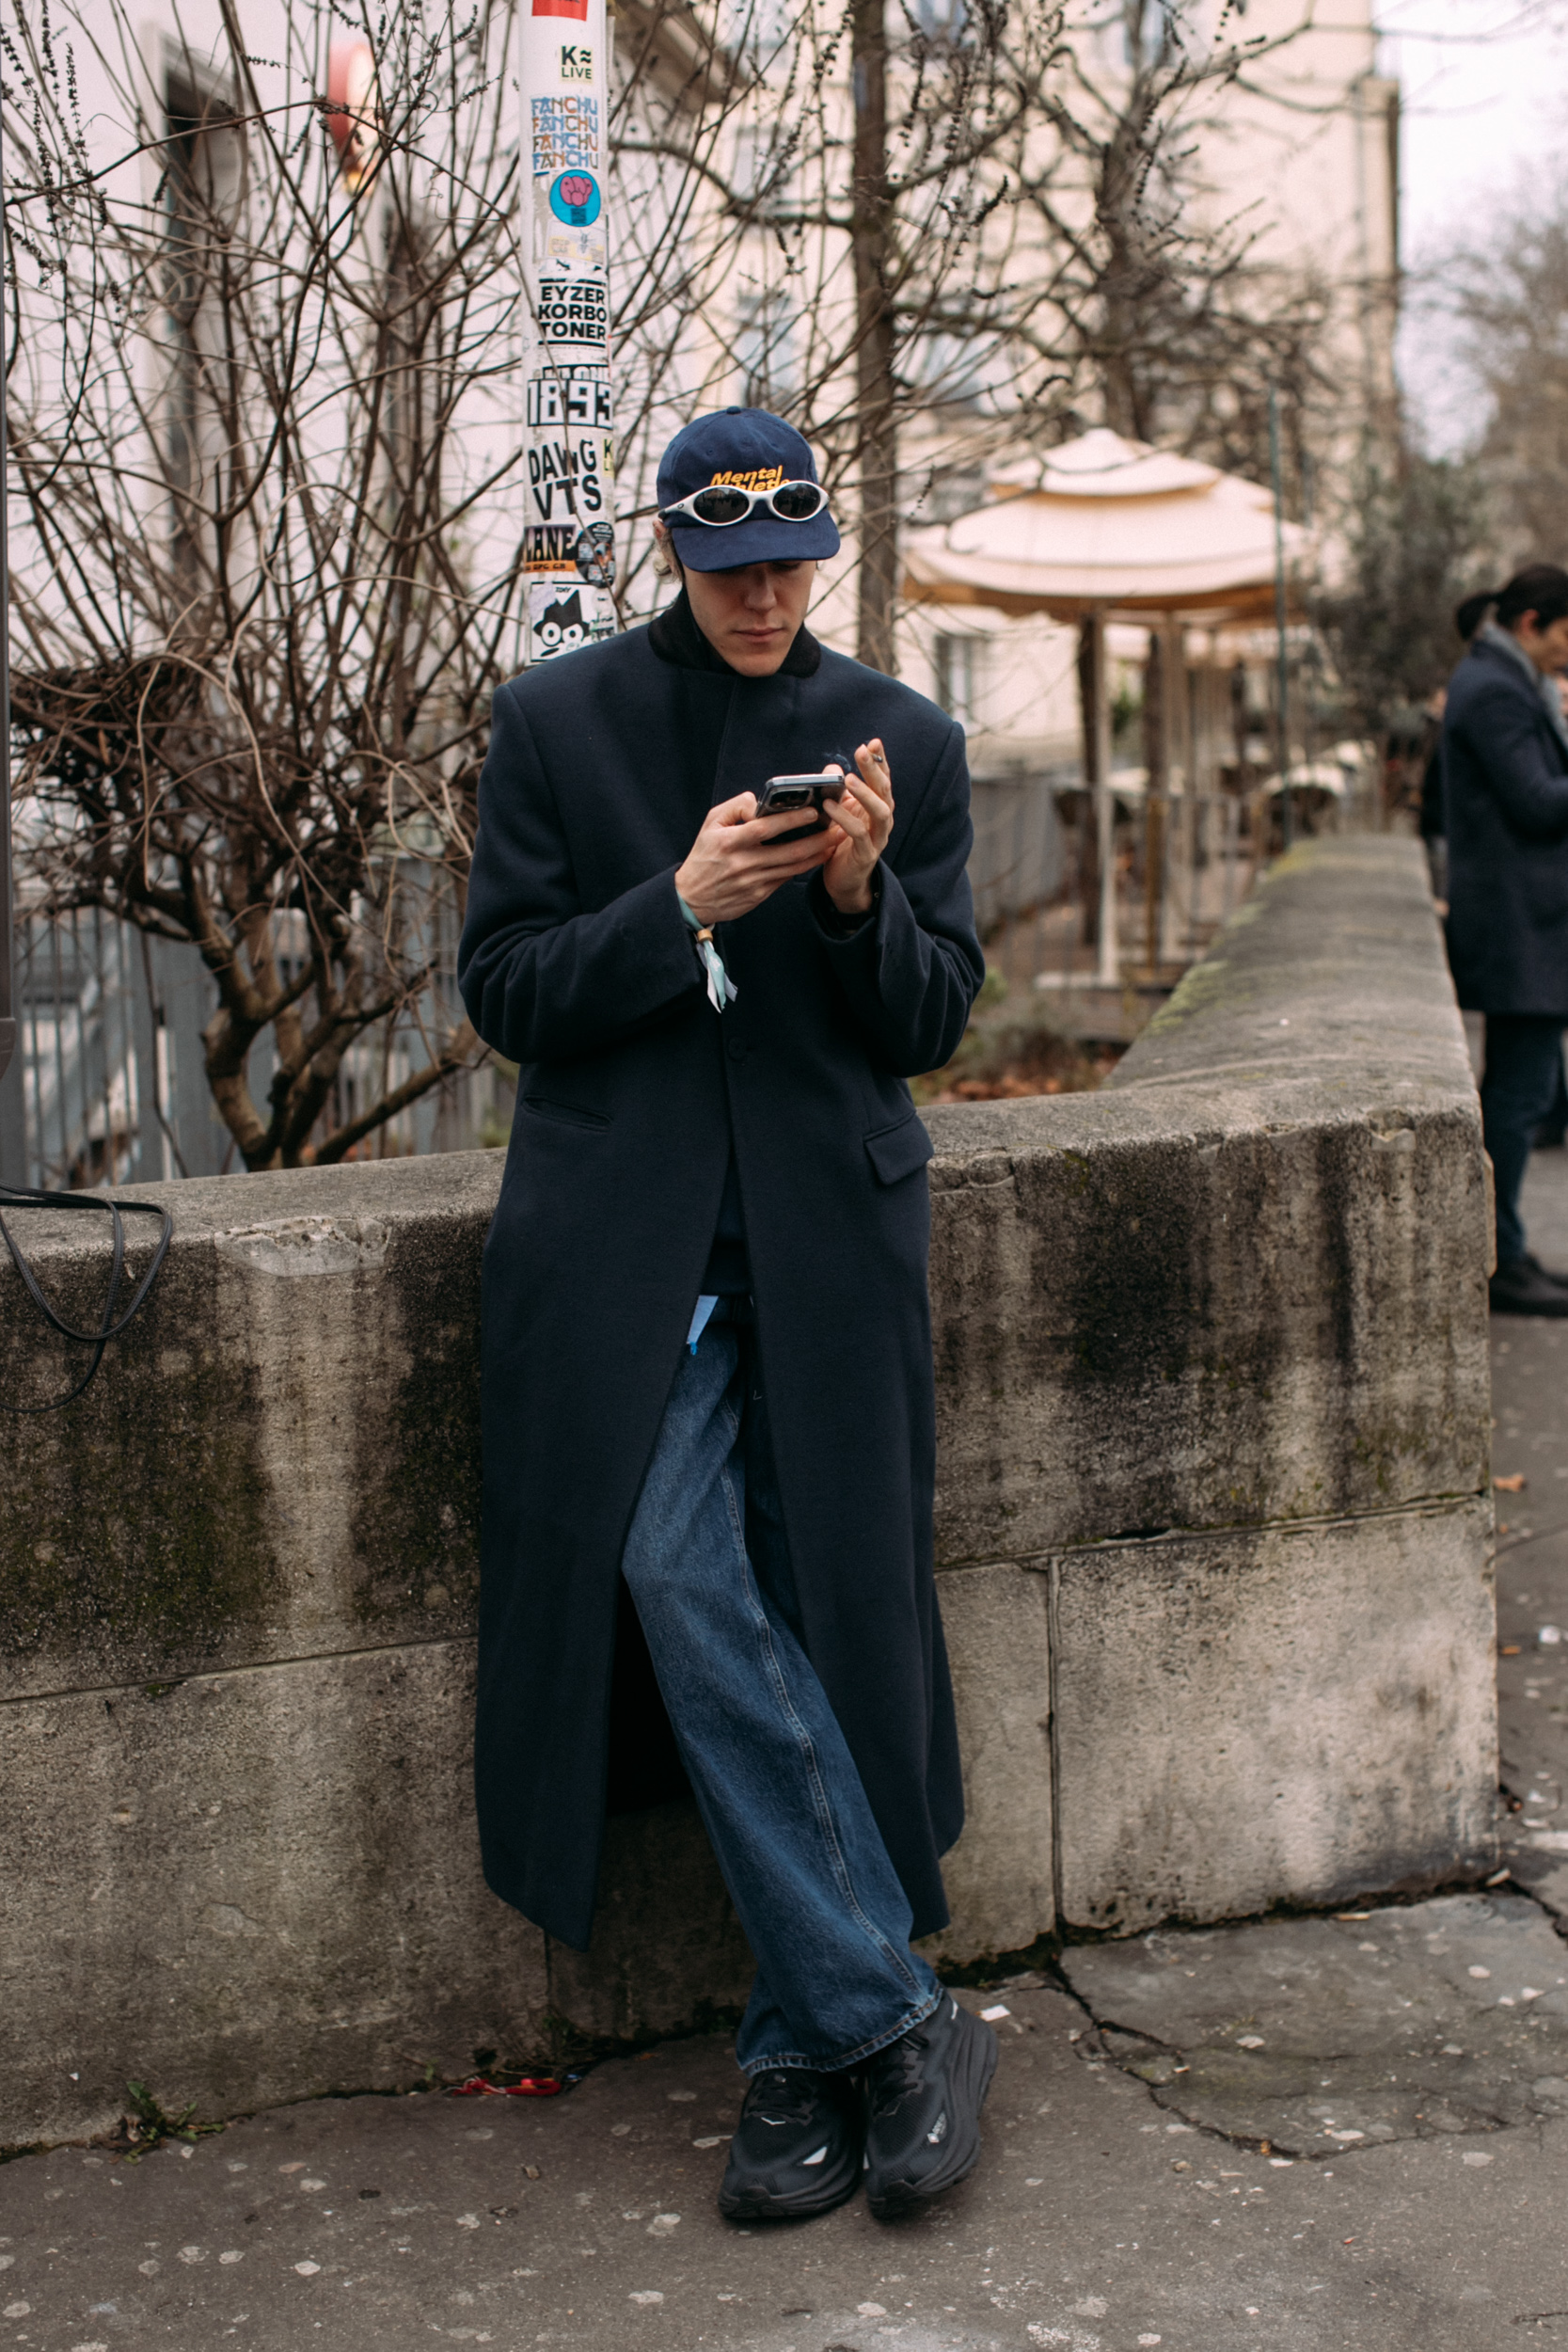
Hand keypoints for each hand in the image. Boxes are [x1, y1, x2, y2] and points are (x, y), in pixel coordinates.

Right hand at [675, 790, 832, 926]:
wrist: (691, 898)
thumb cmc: (704, 856)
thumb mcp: (711, 824)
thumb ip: (736, 807)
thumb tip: (760, 802)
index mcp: (730, 842)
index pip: (766, 828)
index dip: (792, 819)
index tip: (813, 811)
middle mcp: (743, 863)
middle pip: (789, 850)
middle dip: (818, 838)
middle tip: (839, 826)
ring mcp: (753, 882)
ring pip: (794, 867)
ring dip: (818, 853)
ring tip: (836, 840)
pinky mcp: (759, 895)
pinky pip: (787, 878)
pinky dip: (805, 867)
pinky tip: (819, 856)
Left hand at [821, 739, 893, 915]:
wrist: (844, 880)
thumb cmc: (842, 842)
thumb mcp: (840, 811)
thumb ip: (839, 790)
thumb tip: (833, 767)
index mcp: (878, 807)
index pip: (884, 779)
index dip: (880, 761)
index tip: (873, 741)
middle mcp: (883, 821)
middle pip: (885, 791)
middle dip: (875, 770)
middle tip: (862, 751)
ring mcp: (878, 839)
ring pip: (880, 812)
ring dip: (865, 794)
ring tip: (848, 779)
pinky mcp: (866, 855)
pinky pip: (859, 834)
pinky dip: (845, 819)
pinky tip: (829, 807)